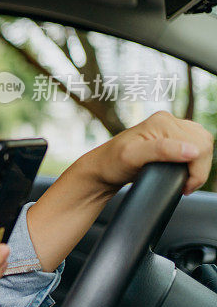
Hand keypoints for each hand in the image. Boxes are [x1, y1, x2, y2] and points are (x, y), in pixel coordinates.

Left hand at [78, 110, 213, 195]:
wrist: (102, 168)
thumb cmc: (112, 163)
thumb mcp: (132, 157)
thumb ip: (161, 151)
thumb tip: (191, 150)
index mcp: (162, 122)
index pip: (199, 145)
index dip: (197, 170)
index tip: (184, 186)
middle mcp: (168, 121)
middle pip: (204, 144)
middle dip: (199, 169)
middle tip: (184, 185)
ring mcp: (170, 128)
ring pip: (203, 145)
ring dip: (199, 165)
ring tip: (184, 180)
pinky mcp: (171, 137)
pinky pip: (196, 146)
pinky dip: (195, 161)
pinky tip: (183, 171)